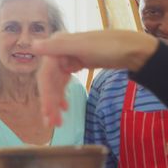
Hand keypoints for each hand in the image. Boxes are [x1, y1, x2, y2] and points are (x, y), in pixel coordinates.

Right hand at [31, 30, 157, 125]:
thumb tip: (33, 45)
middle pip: (49, 81)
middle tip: (52, 124)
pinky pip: (63, 82)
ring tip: (57, 122)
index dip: (45, 95)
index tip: (47, 114)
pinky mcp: (75, 64)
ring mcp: (67, 58)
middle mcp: (58, 50)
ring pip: (56, 84)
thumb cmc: (111, 45)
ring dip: (55, 102)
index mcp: (57, 44)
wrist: (134, 48)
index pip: (46, 75)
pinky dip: (62, 95)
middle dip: (50, 103)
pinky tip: (65, 107)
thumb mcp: (84, 46)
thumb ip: (58, 46)